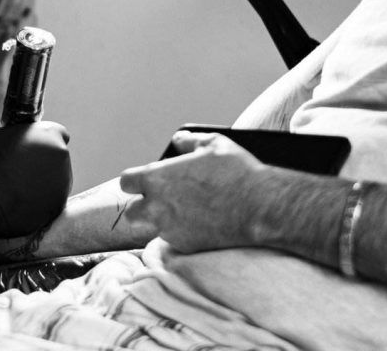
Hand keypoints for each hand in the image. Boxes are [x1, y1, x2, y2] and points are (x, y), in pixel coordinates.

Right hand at [0, 120, 71, 240]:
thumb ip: (0, 127)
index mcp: (50, 135)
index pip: (57, 133)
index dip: (42, 139)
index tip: (29, 147)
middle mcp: (61, 159)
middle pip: (57, 158)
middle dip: (42, 161)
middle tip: (19, 168)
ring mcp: (61, 186)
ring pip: (56, 181)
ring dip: (42, 182)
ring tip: (17, 187)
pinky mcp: (55, 209)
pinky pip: (50, 201)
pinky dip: (38, 202)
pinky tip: (19, 201)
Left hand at [119, 130, 269, 252]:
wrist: (260, 206)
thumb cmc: (235, 171)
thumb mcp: (212, 143)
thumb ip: (189, 140)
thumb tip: (178, 140)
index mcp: (158, 179)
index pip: (126, 182)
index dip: (135, 180)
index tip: (145, 180)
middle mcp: (158, 207)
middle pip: (131, 212)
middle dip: (142, 206)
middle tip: (161, 200)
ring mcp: (171, 230)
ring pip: (154, 228)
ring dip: (163, 221)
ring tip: (186, 211)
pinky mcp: (186, 246)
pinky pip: (175, 240)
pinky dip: (182, 233)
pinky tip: (200, 223)